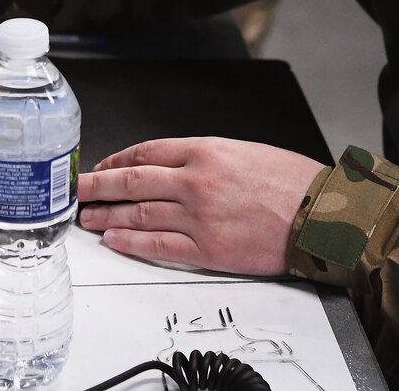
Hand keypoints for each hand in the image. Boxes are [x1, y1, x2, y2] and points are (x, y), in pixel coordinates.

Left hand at [76, 137, 325, 275]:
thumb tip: (172, 167)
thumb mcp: (244, 151)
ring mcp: (199, 216)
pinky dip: (131, 242)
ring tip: (87, 217)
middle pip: (132, 181)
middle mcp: (196, 180)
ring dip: (107, 215)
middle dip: (98, 185)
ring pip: (138, 213)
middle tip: (77, 189)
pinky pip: (158, 245)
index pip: (146, 151)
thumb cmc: (291, 183)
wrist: (322, 215)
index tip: (102, 165)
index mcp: (206, 150)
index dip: (117, 159)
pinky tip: (114, 239)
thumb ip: (205, 158)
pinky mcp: (207, 249)